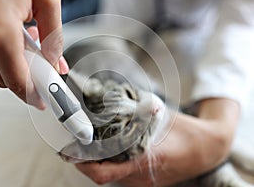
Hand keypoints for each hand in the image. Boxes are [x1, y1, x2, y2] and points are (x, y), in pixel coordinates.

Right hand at [0, 0, 67, 108]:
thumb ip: (54, 35)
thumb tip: (56, 62)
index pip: (18, 83)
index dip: (34, 95)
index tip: (44, 100)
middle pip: (4, 80)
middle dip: (24, 75)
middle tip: (40, 63)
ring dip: (10, 59)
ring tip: (22, 36)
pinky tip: (4, 29)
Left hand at [76, 99, 239, 185]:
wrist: (207, 150)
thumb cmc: (185, 132)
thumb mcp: (161, 117)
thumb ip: (137, 112)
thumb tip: (115, 99)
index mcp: (145, 162)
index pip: (103, 172)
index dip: (82, 163)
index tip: (70, 149)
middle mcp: (141, 177)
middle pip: (101, 175)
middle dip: (85, 160)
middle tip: (76, 141)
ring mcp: (143, 182)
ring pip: (110, 176)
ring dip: (96, 162)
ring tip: (88, 143)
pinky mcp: (145, 181)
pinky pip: (120, 175)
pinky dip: (109, 163)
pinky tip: (108, 149)